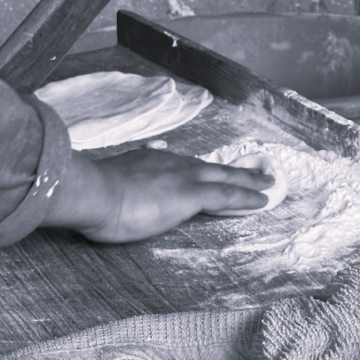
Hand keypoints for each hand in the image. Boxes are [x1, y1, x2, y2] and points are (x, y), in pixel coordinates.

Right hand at [43, 148, 274, 242]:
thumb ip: (122, 175)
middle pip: (211, 166)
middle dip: (234, 170)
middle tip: (256, 171)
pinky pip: (227, 193)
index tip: (209, 169)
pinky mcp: (191, 194)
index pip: (182, 164)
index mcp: (149, 160)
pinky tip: (262, 199)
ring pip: (225, 176)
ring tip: (267, 183)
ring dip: (248, 180)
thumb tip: (124, 169)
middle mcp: (171, 163)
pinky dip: (247, 195)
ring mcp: (183, 177)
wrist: (92, 192)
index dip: (199, 168)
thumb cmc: (91, 193)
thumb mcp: (107, 177)